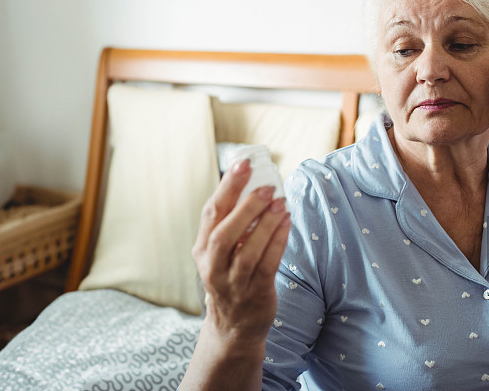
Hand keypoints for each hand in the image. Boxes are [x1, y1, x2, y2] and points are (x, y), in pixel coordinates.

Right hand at [191, 159, 290, 346]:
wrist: (234, 326)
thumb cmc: (232, 276)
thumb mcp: (221, 252)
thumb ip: (232, 223)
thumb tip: (256, 183)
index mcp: (202, 249)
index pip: (211, 213)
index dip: (227, 186)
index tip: (243, 163)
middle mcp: (212, 266)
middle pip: (224, 232)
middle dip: (245, 206)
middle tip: (267, 186)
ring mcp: (233, 282)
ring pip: (247, 249)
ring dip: (266, 223)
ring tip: (281, 202)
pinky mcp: (255, 292)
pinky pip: (268, 263)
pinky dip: (278, 241)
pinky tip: (287, 223)